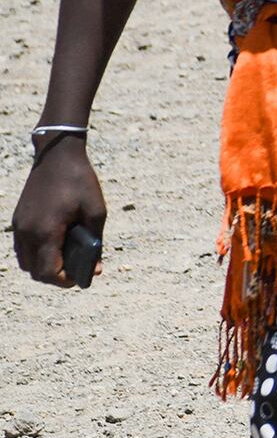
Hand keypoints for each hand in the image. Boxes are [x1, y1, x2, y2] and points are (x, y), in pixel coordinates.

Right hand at [11, 138, 105, 286]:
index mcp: (46, 232)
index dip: (65, 281)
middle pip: (35, 272)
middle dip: (55, 277)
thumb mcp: (96, 211)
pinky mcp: (18, 219)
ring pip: (25, 262)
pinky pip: (22, 248)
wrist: (57, 155)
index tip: (81, 279)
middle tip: (76, 271)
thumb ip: (95, 241)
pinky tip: (55, 246)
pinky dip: (36, 254)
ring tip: (66, 260)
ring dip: (43, 266)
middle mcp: (27, 232)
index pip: (48, 272)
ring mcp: (19, 226)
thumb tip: (94, 267)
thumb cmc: (80, 181)